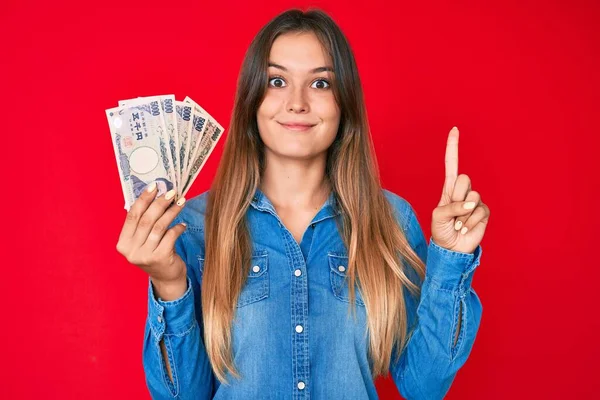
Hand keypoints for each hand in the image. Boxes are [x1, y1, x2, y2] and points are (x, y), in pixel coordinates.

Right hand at [116, 182, 187, 288]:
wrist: (166, 278)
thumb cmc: (155, 253)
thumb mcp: (144, 240)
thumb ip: (144, 222)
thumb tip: (156, 193)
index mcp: (123, 243)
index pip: (132, 216)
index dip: (143, 199)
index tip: (154, 186)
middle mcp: (130, 250)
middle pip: (146, 220)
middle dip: (160, 203)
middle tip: (172, 192)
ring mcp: (144, 256)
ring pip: (159, 226)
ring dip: (172, 212)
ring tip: (182, 203)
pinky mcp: (159, 259)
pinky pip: (170, 236)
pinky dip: (178, 227)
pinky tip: (183, 224)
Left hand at [431, 127, 489, 253]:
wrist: (451, 248)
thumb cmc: (441, 231)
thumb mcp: (438, 216)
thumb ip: (452, 206)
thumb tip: (471, 203)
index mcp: (449, 188)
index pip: (451, 164)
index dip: (453, 147)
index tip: (454, 129)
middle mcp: (463, 192)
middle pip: (464, 179)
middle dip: (457, 196)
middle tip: (452, 212)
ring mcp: (475, 201)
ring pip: (473, 196)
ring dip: (463, 213)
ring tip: (457, 223)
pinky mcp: (484, 212)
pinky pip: (480, 210)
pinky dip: (470, 221)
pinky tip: (465, 228)